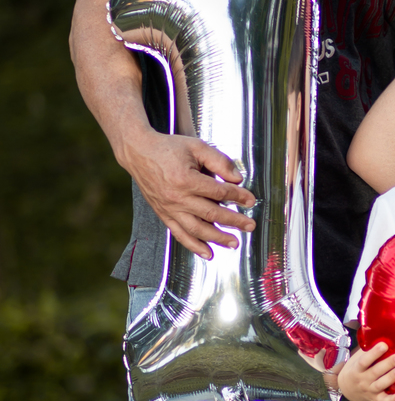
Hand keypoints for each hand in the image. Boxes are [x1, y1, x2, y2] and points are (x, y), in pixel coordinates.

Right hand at [124, 130, 256, 259]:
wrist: (138, 153)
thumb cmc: (168, 148)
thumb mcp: (196, 147)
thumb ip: (219, 161)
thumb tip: (237, 178)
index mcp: (186, 179)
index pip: (219, 192)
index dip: (238, 197)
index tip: (250, 200)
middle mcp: (177, 198)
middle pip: (211, 214)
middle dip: (234, 221)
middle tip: (250, 226)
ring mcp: (169, 209)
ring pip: (197, 229)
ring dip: (217, 238)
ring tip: (234, 243)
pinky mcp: (163, 214)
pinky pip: (179, 234)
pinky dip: (194, 246)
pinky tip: (207, 253)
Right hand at [334, 341, 394, 400]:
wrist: (346, 388)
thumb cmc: (356, 368)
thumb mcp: (357, 358)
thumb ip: (368, 349)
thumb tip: (381, 332)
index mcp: (357, 368)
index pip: (364, 360)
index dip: (374, 353)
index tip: (384, 345)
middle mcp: (362, 380)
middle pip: (375, 372)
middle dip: (388, 364)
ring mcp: (369, 390)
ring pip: (380, 385)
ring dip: (391, 378)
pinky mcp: (375, 399)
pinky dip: (392, 400)